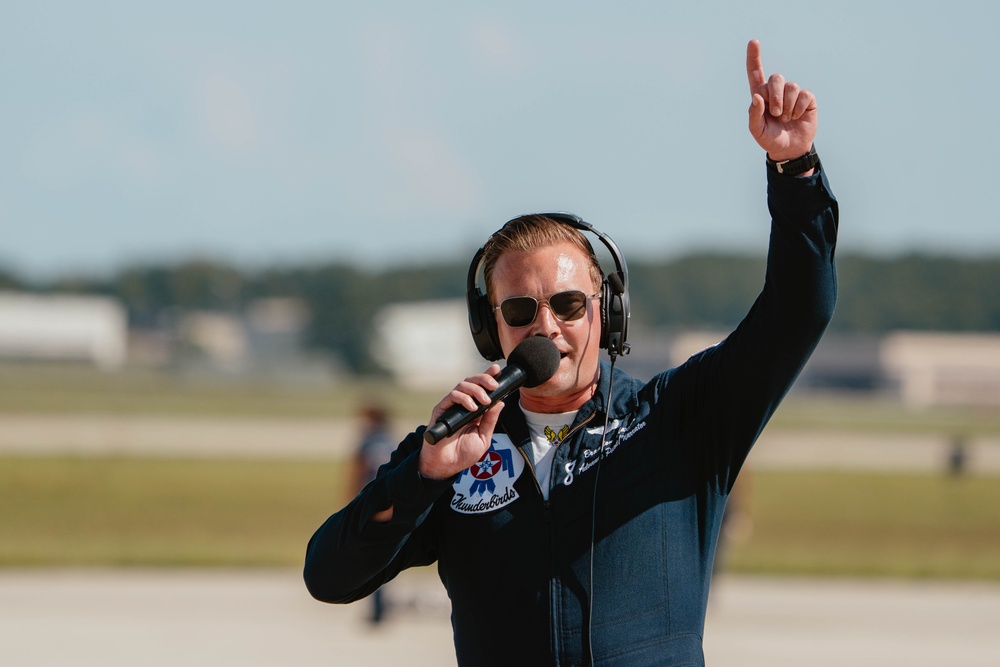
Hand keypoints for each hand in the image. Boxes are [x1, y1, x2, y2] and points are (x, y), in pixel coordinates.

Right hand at [418, 365, 504, 479]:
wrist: (446, 466)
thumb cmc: (463, 453)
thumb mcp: (483, 437)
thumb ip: (490, 420)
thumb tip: (500, 402)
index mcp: (474, 409)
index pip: (482, 388)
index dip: (489, 376)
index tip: (498, 370)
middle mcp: (463, 404)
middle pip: (472, 381)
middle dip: (484, 379)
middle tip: (494, 385)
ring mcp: (451, 406)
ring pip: (462, 385)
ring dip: (476, 389)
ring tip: (484, 401)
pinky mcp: (441, 410)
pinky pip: (451, 396)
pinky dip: (463, 398)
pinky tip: (472, 408)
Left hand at [746, 39, 817, 161]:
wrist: (789, 149)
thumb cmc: (770, 138)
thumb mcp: (757, 130)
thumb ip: (753, 114)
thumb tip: (756, 96)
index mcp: (761, 95)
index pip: (755, 73)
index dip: (754, 57)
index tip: (753, 42)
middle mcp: (776, 91)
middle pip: (776, 78)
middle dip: (775, 97)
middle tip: (776, 114)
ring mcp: (793, 94)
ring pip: (791, 86)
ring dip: (787, 106)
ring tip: (786, 118)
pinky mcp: (807, 99)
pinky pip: (804, 95)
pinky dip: (799, 108)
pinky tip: (797, 116)